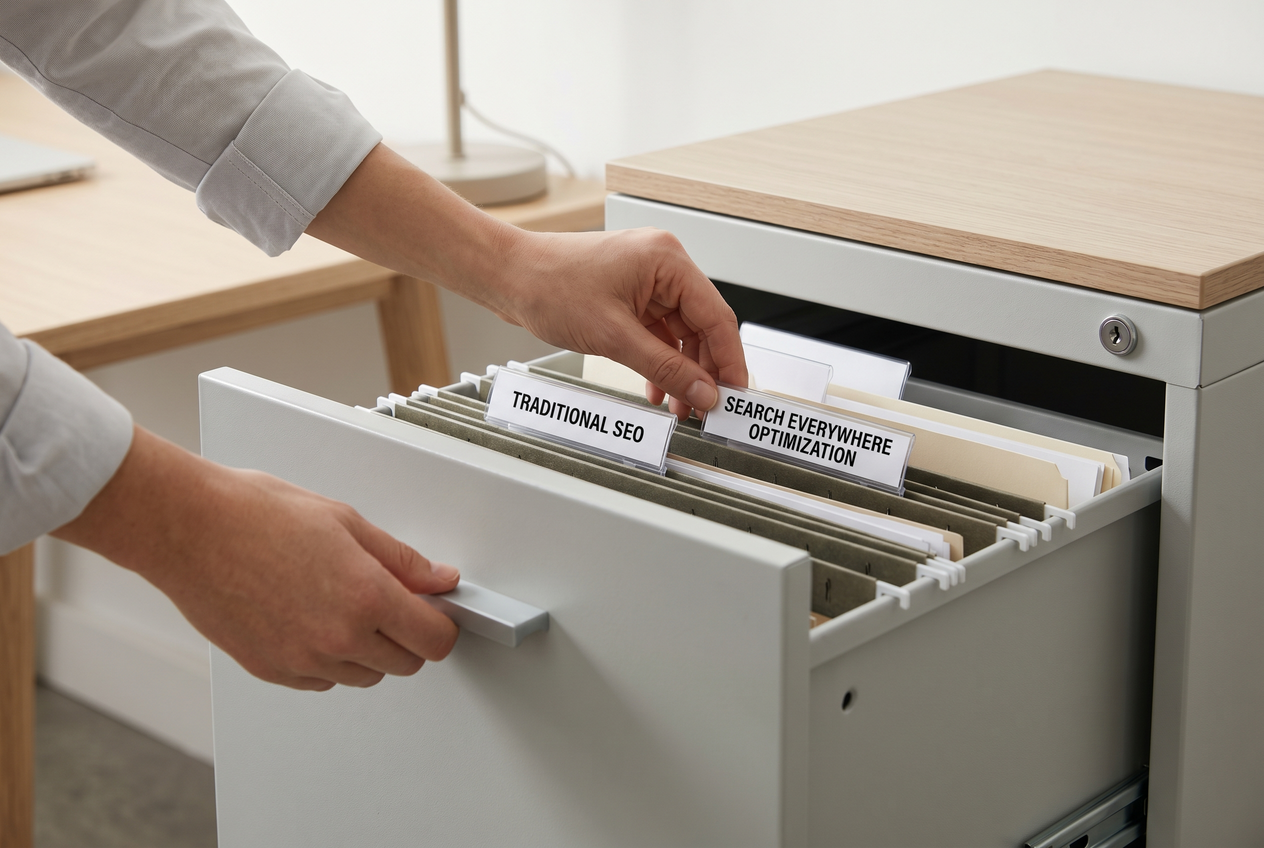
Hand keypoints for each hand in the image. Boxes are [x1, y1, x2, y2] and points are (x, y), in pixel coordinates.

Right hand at [54, 427, 459, 690]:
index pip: (434, 641)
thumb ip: (401, 560)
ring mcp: (303, 660)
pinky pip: (322, 680)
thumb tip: (438, 579)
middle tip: (392, 601)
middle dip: (408, 636)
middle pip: (405, 664)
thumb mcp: (345, 521)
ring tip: (343, 603)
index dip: (442, 626)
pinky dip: (329, 659)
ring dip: (368, 649)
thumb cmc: (255, 514)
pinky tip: (312, 619)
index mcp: (366, 596)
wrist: (188, 529)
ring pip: (364, 675)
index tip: (437, 613)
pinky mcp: (272, 670)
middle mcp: (338, 637)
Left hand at [498, 228, 747, 419]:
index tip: (734, 394)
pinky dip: (659, 362)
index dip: (729, 360)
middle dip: (703, 370)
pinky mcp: (630, 295)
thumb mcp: (613, 337)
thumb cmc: (549, 286)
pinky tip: (657, 389)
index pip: (716, 316)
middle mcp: (663, 265)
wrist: (508, 277)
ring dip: (681, 371)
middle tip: (707, 407)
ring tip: (681, 406)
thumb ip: (665, 368)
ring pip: (680, 333)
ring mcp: (646, 280)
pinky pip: (657, 333)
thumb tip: (702, 391)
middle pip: (702, 326)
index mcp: (667, 260)